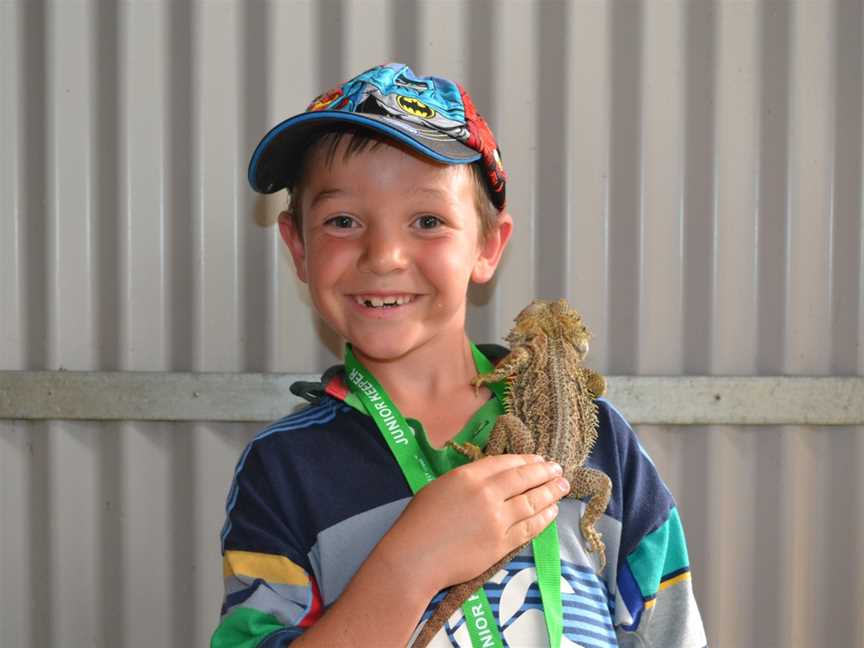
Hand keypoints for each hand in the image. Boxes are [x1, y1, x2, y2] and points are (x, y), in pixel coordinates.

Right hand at [377, 454, 568, 595]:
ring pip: (531, 502)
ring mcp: (497, 520)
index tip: (539, 459)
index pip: (505, 463)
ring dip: (550, 493)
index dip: (526, 460)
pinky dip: (543, 519)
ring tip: (562, 487)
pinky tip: (551, 512)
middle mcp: (487, 494)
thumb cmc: (419, 522)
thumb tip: (490, 479)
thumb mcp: (439, 487)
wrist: (415, 558)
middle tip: (559, 469)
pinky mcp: (501, 545)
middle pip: (523, 479)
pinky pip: (529, 528)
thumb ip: (467, 480)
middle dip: (544, 473)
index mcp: (468, 477)